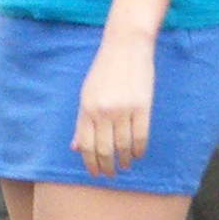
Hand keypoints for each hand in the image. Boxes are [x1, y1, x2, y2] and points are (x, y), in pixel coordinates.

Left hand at [74, 28, 157, 177]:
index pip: (86, 145)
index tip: (95, 173)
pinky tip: (138, 155)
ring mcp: (123, 110)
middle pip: (104, 150)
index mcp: (86, 108)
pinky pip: (141, 136)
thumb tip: (76, 147)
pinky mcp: (142, 107)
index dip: (91, 163)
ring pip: (123, 146)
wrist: (126, 45)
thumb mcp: (86, 94)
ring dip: (124, 160)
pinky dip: (139, 150)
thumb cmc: (104, 70)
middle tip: (110, 174)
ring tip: (125, 165)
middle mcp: (103, 112)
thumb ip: (82, 122)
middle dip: (107, 166)